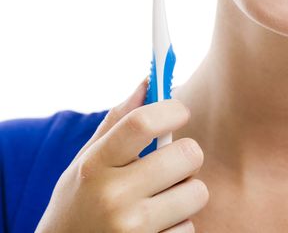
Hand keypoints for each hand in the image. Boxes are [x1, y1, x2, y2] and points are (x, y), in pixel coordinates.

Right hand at [36, 78, 208, 231]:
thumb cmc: (80, 200)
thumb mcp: (86, 160)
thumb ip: (117, 120)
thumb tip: (148, 80)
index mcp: (95, 165)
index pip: (143, 123)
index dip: (172, 109)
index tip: (180, 111)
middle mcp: (113, 196)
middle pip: (187, 154)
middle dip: (187, 155)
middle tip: (173, 161)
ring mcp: (133, 229)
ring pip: (197, 191)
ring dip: (187, 192)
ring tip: (162, 197)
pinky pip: (190, 226)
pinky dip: (179, 224)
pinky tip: (156, 226)